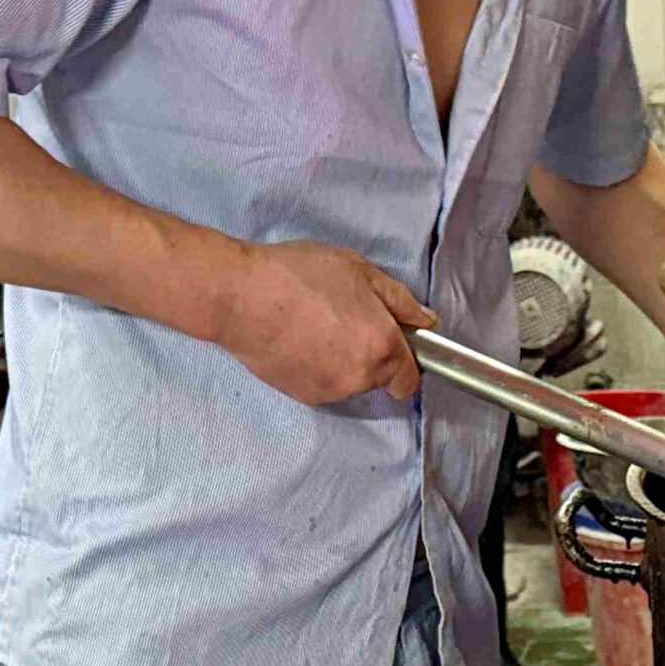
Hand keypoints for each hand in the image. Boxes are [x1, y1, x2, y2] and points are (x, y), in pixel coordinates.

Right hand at [210, 239, 435, 404]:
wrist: (239, 298)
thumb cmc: (297, 276)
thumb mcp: (357, 270)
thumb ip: (399, 300)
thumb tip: (425, 321)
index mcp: (382, 346)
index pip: (410, 378)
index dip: (406, 360)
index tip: (392, 340)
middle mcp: (361, 377)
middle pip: (379, 377)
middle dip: (370, 352)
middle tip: (344, 316)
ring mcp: (331, 391)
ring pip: (350, 381)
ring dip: (342, 360)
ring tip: (315, 324)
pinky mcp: (304, 395)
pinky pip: (324, 384)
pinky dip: (318, 367)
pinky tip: (298, 339)